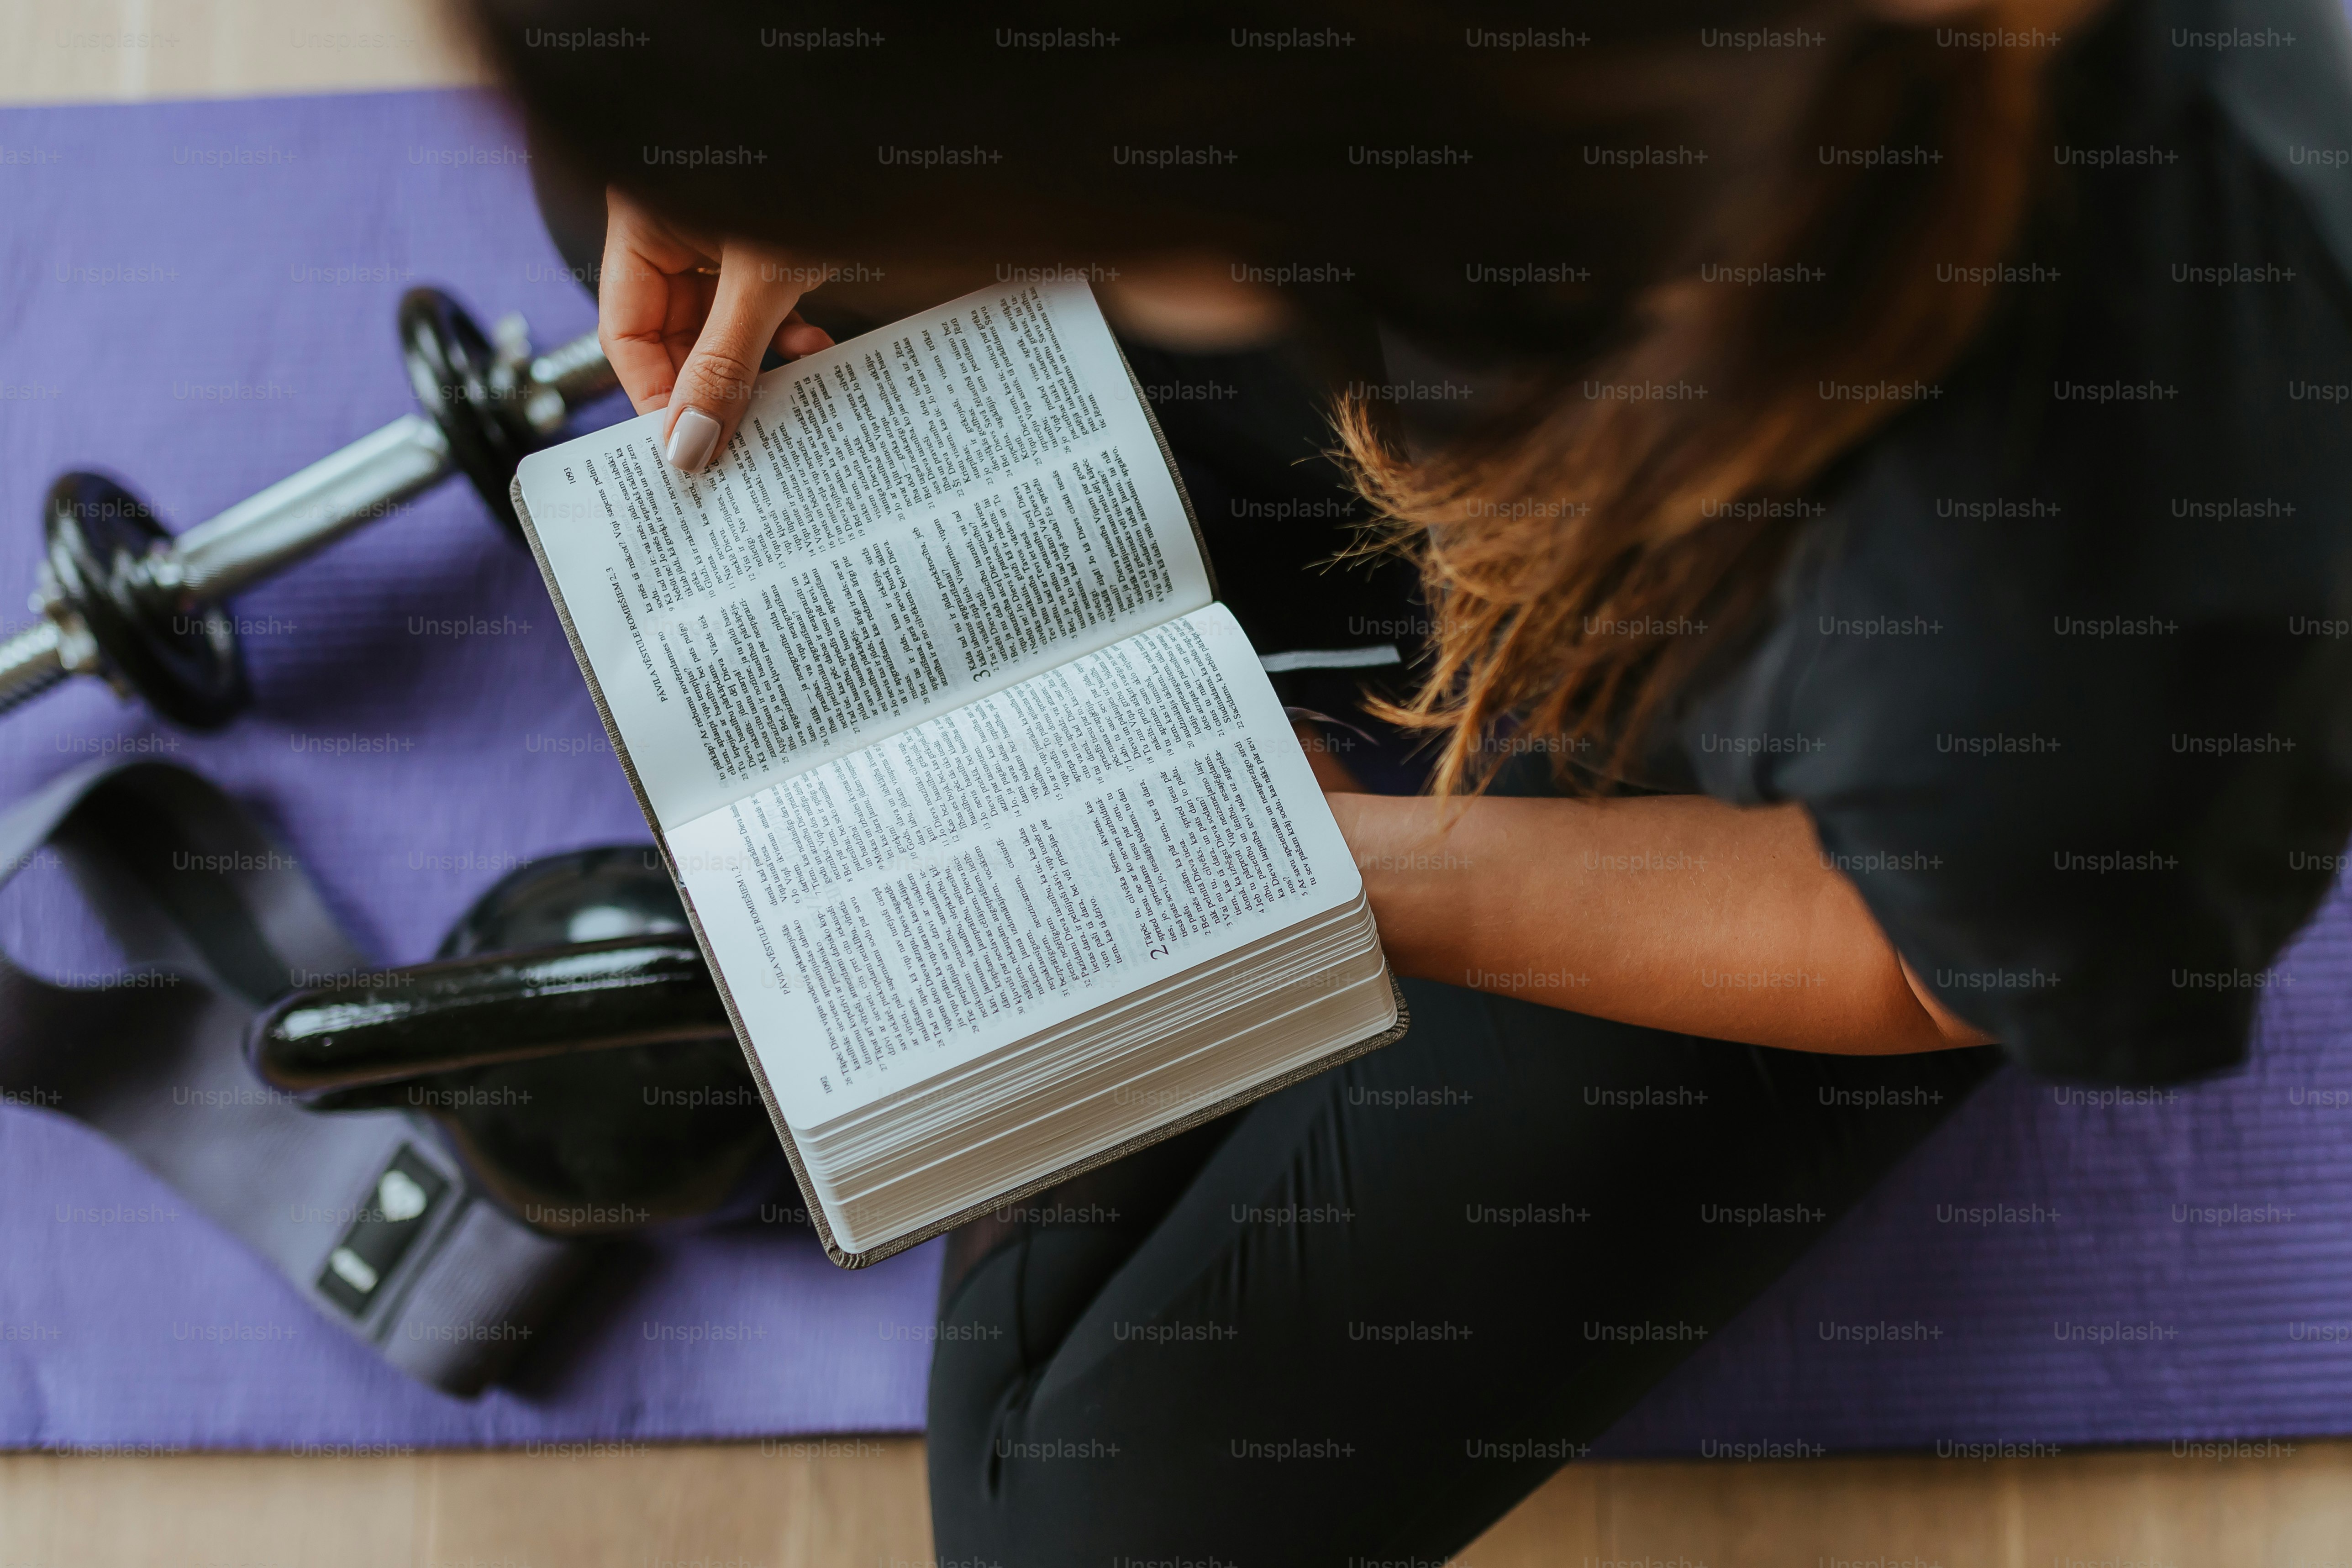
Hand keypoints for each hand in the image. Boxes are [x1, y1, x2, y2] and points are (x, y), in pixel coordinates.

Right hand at [597, 186, 835, 472]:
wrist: (871, 118)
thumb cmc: (807, 164)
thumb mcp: (764, 276)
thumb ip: (726, 360)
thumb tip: (690, 441)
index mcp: (644, 221)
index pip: (625, 331)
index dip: (655, 395)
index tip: (689, 448)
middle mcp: (675, 227)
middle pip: (673, 334)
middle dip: (713, 385)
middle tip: (743, 439)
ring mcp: (720, 233)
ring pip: (723, 324)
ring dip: (758, 364)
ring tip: (791, 391)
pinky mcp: (768, 240)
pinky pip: (761, 304)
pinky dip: (786, 334)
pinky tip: (816, 348)